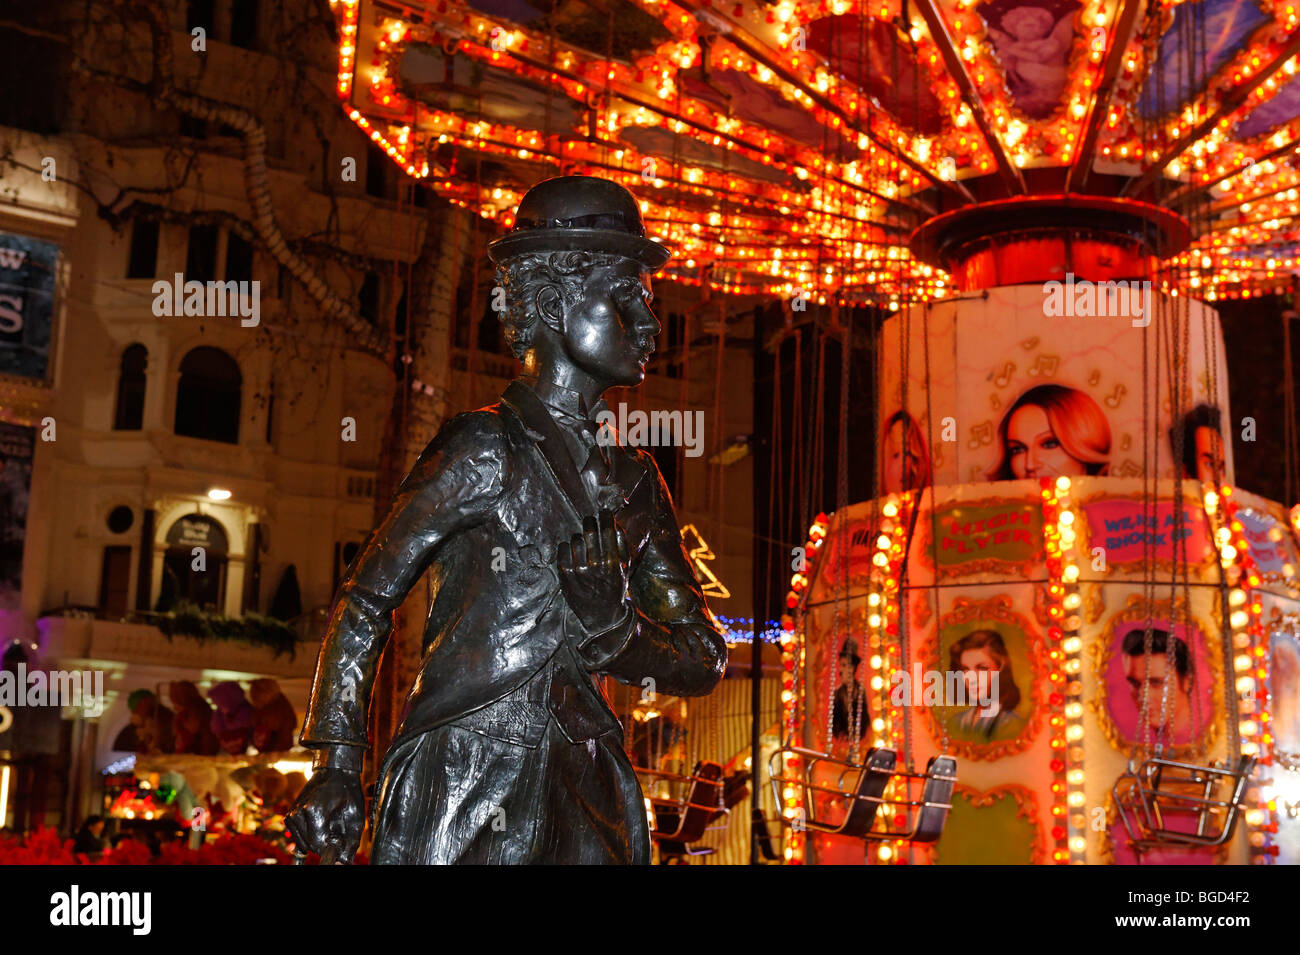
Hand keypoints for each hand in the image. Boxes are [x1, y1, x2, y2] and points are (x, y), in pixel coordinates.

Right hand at [284, 762, 364, 863]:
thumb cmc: (347, 791)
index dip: (332, 847)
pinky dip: (310, 835)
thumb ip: (351, 843)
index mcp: (314, 811)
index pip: (318, 845)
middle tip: (336, 828)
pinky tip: (320, 823)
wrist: (334, 771)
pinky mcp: (289, 816)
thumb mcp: (355, 817)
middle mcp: (298, 813)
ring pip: (303, 844)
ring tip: (329, 822)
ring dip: (317, 839)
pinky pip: (299, 837)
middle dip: (325, 843)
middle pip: (310, 846)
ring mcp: (291, 814)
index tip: (340, 838)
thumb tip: (342, 863)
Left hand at [557, 512, 629, 635]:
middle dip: (590, 521)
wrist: (602, 616)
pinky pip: (562, 551)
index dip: (605, 517)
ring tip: (582, 540)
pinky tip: (571, 548)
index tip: (604, 512)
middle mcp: (594, 566)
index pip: (607, 531)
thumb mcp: (625, 569)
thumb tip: (616, 525)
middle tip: (590, 519)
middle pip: (589, 532)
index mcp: (612, 563)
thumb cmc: (615, 589)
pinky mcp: (565, 577)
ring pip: (575, 540)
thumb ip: (622, 546)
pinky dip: (566, 546)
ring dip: (579, 536)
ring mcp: (578, 572)